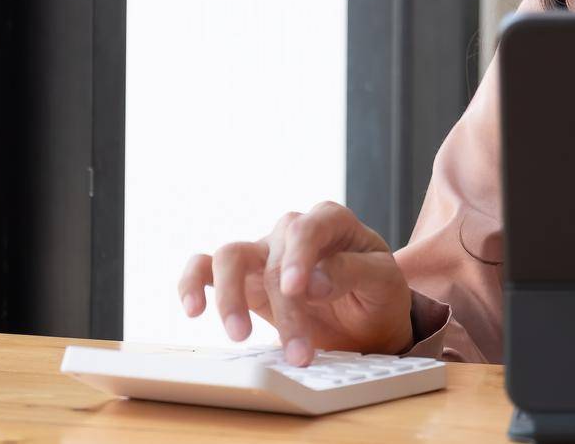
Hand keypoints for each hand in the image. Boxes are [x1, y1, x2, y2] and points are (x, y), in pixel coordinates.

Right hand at [178, 201, 413, 366]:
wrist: (368, 323)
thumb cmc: (378, 294)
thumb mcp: (382, 283)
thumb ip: (350, 273)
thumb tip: (311, 281)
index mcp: (332, 222)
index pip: (307, 227)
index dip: (298, 256)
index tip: (296, 290)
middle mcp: (292, 232)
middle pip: (272, 254)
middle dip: (283, 306)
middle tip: (298, 352)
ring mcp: (264, 253)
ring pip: (229, 256)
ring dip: (231, 297)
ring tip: (239, 337)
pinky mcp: (243, 279)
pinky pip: (205, 268)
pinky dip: (192, 283)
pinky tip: (194, 310)